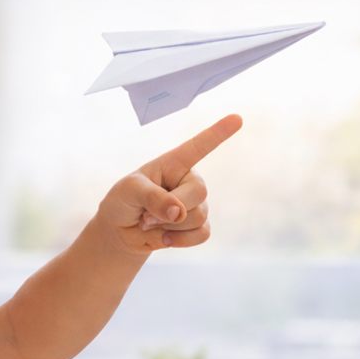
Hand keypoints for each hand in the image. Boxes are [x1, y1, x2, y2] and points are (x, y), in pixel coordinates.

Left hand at [95, 114, 242, 255]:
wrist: (122, 231)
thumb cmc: (124, 201)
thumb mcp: (130, 191)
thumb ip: (154, 198)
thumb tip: (179, 213)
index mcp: (174, 162)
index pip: (199, 146)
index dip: (218, 133)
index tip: (237, 118)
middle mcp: (189, 180)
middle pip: (198, 192)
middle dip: (172, 208)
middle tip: (145, 215)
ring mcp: (196, 204)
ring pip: (198, 216)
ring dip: (169, 226)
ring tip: (149, 223)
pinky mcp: (198, 226)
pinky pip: (203, 234)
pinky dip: (181, 241)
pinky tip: (164, 239)